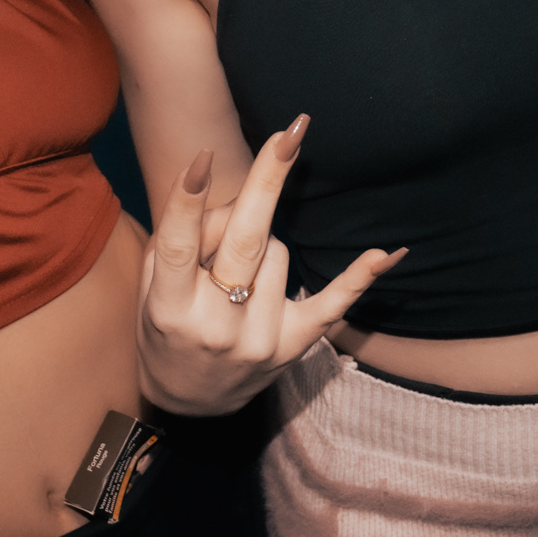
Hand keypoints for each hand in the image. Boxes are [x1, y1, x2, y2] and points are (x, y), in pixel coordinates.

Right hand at [137, 114, 404, 414]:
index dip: (188, 200)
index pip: (177, 246)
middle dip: (267, 183)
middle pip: (245, 242)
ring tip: (235, 271)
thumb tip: (235, 201)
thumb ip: (182, 245)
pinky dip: (358, 279)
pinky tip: (386, 253)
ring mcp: (259, 341)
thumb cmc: (166, 328)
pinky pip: (332, 306)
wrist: (190, 402)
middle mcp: (216, 327)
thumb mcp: (151, 290)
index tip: (204, 156)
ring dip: (260, 244)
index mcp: (169, 309)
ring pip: (278, 253)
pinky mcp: (293, 348)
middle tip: (288, 135)